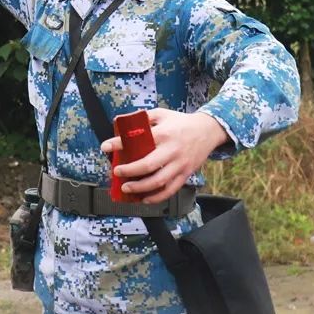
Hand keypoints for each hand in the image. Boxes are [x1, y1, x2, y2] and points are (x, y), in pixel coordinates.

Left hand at [101, 109, 228, 203]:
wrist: (208, 131)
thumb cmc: (180, 122)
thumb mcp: (161, 113)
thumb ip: (143, 117)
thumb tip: (119, 122)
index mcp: (164, 134)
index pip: (139, 140)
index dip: (119, 144)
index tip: (105, 147)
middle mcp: (172, 151)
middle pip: (148, 165)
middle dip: (129, 171)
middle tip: (116, 172)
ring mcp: (180, 165)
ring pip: (159, 182)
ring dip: (140, 188)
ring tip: (126, 188)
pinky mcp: (185, 174)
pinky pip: (171, 190)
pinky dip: (157, 198)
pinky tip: (144, 199)